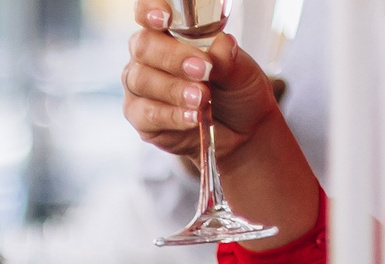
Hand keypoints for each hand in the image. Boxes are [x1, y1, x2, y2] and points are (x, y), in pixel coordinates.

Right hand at [123, 7, 280, 165]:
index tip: (164, 18)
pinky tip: (192, 117)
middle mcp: (149, 57)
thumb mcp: (241, 70)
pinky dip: (171, 115)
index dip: (149, 9)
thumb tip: (220, 45)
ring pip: (141, 80)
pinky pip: (147, 114)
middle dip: (172, 57)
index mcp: (170, 33)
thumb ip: (227, 58)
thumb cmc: (237, 91)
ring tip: (202, 98)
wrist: (243, 131)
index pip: (148, 12)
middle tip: (202, 69)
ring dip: (174, 89)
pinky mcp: (141, 118)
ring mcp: (141, 88)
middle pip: (143, 46)